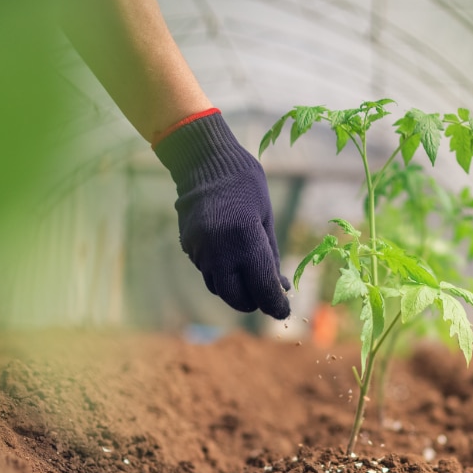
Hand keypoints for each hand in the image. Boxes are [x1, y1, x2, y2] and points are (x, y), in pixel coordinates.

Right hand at [153, 110, 290, 318]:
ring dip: (236, 288)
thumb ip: (270, 257)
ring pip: (220, 287)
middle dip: (253, 302)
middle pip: (237, 298)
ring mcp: (200, 250)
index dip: (276, 305)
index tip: (284, 311)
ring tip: (249, 273)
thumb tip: (280, 288)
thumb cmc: (246, 186)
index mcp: (246, 240)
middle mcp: (220, 250)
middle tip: (265, 296)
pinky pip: (207, 271)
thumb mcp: (266, 219)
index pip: (263, 288)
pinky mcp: (189, 247)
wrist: (204, 161)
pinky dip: (222, 273)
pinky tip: (230, 256)